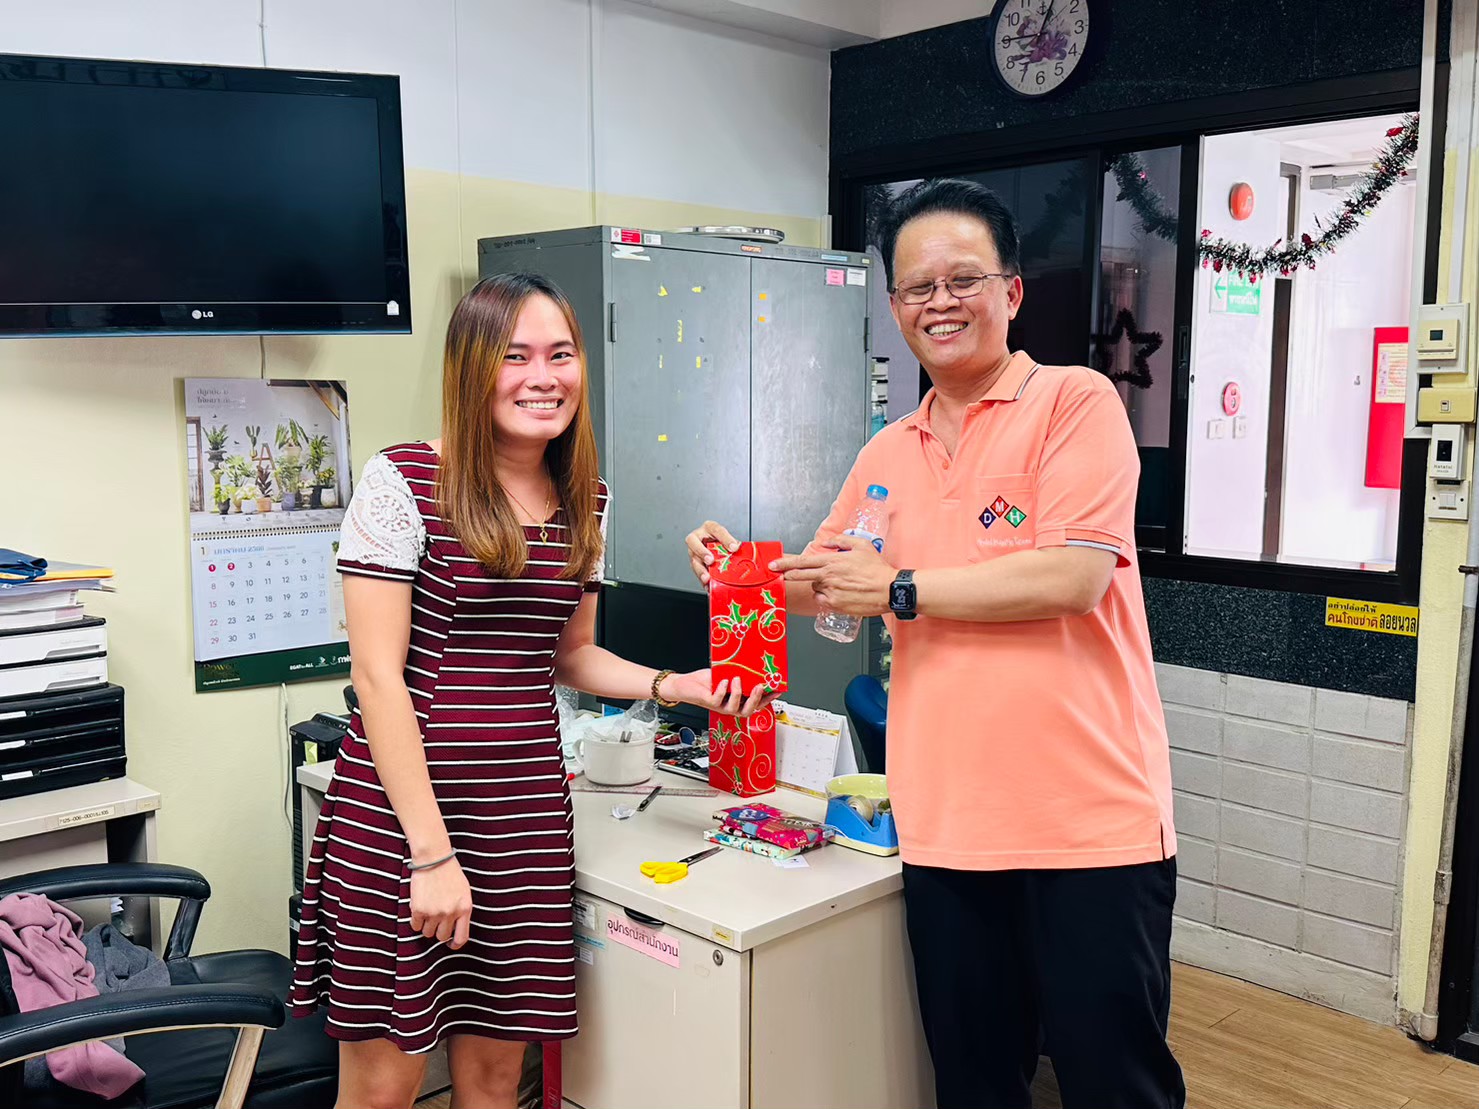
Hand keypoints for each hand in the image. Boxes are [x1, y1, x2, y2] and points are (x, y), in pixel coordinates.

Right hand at [409, 856, 472, 949]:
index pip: (462, 937)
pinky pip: (415, 926)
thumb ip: (461, 910)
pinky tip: (419, 908)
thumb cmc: (450, 873)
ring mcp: (434, 912)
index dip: (455, 945)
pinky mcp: (419, 909)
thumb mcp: (464, 892)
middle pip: (442, 937)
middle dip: (438, 931)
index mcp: (465, 908)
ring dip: (426, 925)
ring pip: (427, 933)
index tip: (450, 945)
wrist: (433, 858)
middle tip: (435, 919)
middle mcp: (450, 913)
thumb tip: (456, 929)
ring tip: (428, 909)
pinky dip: (416, 920)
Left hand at [660, 669, 779, 717]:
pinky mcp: (709, 703)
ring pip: (734, 708)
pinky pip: (718, 700)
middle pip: (748, 711)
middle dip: (755, 700)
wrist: (687, 684)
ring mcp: (720, 706)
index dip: (768, 699)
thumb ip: (740, 675)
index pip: (757, 703)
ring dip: (737, 693)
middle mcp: (731, 706)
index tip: (777, 690)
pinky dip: (722, 690)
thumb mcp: (728, 675)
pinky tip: (723, 681)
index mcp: (738, 700)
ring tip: (737, 679)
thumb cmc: (708, 681)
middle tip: (760, 687)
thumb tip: (754, 668)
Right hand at [685, 521, 740, 586]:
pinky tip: (707, 585)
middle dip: (702, 552)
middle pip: (694, 542)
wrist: (717, 546)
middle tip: (710, 560)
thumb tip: (741, 552)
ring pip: (693, 560)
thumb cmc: (721, 541)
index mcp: (709, 528)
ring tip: (707, 577)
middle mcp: (698, 538)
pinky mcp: (695, 564)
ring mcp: (694, 551)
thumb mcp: (728, 539)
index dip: (725, 538)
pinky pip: (696, 572)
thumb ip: (733, 544)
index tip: (734, 547)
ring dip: (700, 569)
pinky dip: (702, 579)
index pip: (716, 530)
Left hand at [770, 533, 894, 616]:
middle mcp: (829, 577)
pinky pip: (822, 601)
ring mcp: (831, 592)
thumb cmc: (877, 568)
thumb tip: (827, 543)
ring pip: (815, 588)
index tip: (773, 565)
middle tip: (781, 575)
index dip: (785, 564)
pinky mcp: (836, 606)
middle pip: (801, 576)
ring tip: (838, 583)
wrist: (890, 590)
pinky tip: (839, 593)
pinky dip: (826, 597)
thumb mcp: (861, 545)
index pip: (803, 562)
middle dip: (788, 575)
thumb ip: (840, 541)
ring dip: (820, 585)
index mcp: (832, 561)